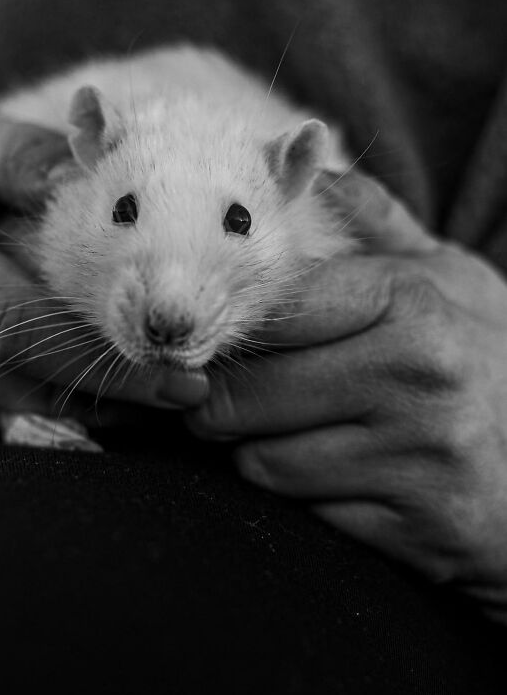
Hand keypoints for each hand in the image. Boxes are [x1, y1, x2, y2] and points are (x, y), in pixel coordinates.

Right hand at [0, 115, 207, 440]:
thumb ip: (28, 159)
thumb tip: (100, 178)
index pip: (17, 323)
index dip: (101, 360)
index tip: (179, 380)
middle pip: (20, 382)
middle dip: (112, 399)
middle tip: (187, 396)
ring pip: (10, 417)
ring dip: (89, 417)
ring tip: (155, 403)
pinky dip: (47, 423)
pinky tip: (94, 404)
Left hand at [186, 169, 506, 620]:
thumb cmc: (490, 360)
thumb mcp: (451, 279)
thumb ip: (377, 223)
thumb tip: (313, 167)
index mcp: (410, 301)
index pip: (269, 313)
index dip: (228, 331)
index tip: (216, 343)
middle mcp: (416, 375)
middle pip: (244, 396)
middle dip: (220, 403)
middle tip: (226, 400)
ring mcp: (421, 456)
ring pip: (262, 462)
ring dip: (260, 454)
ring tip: (295, 436)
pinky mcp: (422, 527)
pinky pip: (308, 516)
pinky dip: (307, 501)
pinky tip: (342, 479)